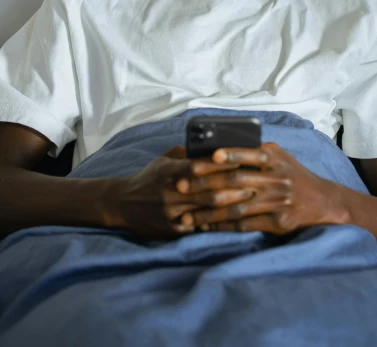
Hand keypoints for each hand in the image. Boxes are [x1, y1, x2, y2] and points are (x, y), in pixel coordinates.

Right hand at [100, 145, 255, 239]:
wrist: (122, 204)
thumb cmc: (148, 178)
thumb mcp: (163, 160)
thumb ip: (184, 154)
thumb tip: (209, 146)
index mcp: (170, 171)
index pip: (201, 166)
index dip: (223, 164)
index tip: (242, 161)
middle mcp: (171, 191)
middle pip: (209, 190)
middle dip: (234, 188)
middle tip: (255, 184)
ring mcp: (171, 212)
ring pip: (206, 210)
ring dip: (230, 207)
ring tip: (249, 203)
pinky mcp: (171, 229)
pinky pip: (197, 227)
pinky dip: (215, 224)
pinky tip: (232, 222)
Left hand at [175, 143, 350, 234]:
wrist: (321, 202)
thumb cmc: (293, 174)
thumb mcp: (280, 156)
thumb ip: (256, 152)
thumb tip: (221, 149)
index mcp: (275, 159)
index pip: (249, 154)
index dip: (230, 155)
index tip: (209, 155)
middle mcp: (276, 179)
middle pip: (236, 181)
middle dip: (205, 184)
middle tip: (180, 186)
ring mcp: (276, 202)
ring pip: (235, 207)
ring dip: (207, 213)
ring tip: (185, 216)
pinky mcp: (276, 223)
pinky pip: (244, 225)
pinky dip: (222, 227)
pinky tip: (205, 228)